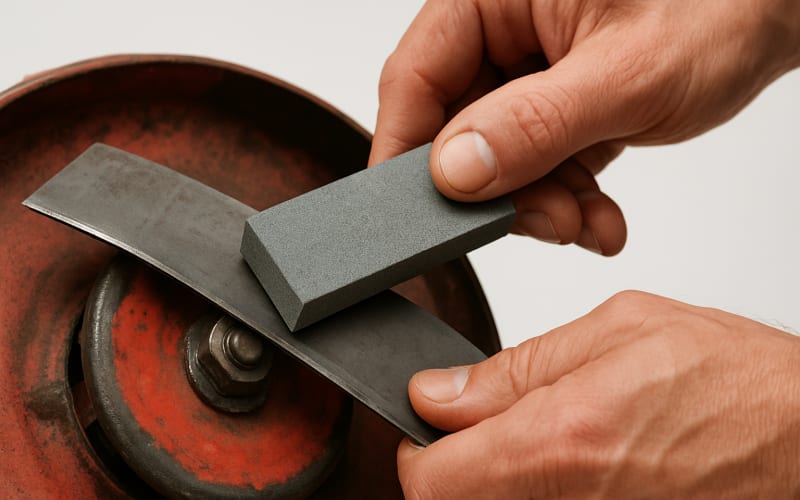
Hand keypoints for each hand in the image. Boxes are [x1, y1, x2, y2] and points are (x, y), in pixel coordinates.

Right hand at [370, 0, 799, 254]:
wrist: (776, 13)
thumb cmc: (722, 8)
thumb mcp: (628, 75)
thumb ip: (535, 125)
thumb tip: (454, 170)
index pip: (415, 77)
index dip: (407, 153)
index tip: (413, 217)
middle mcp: (503, 28)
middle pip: (453, 126)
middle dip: (497, 192)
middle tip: (543, 223)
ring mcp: (527, 68)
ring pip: (494, 157)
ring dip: (537, 204)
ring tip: (587, 221)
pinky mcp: (554, 102)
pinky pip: (533, 162)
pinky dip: (563, 197)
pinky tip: (597, 214)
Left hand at [398, 291, 799, 497]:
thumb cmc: (737, 382)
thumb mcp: (618, 331)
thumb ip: (515, 368)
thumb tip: (438, 392)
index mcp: (561, 441)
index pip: (429, 480)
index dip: (418, 447)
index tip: (434, 419)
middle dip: (459, 459)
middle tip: (494, 420)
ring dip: (503, 472)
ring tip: (555, 431)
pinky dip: (543, 486)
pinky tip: (583, 456)